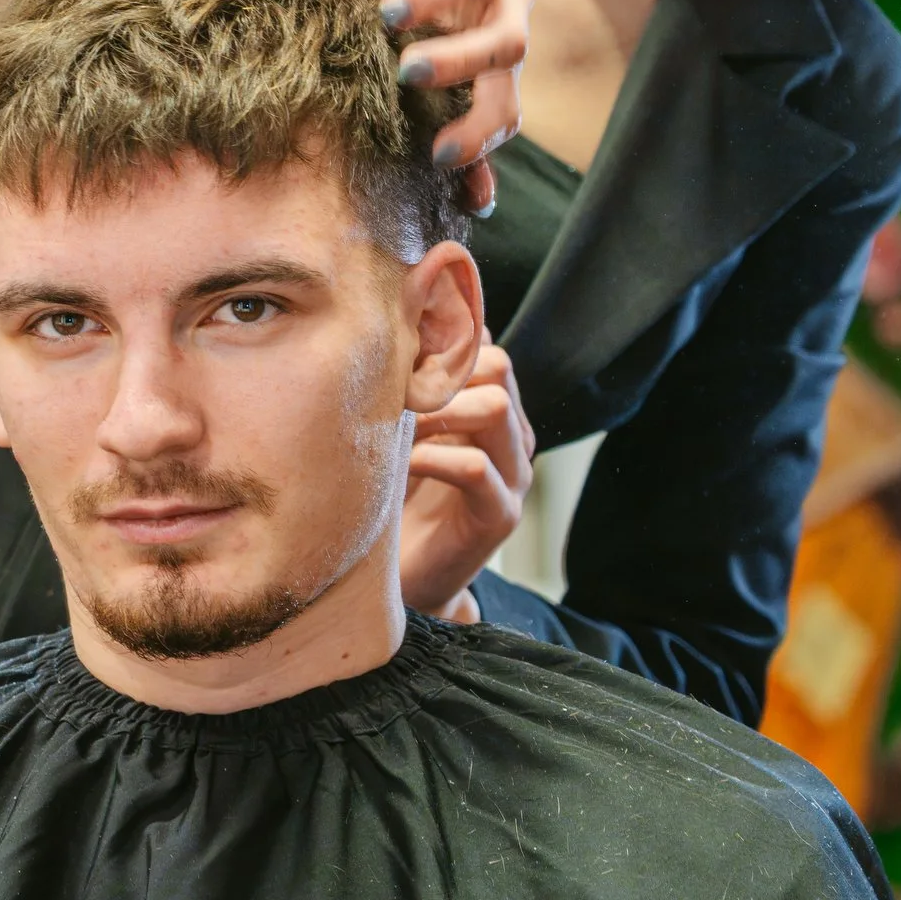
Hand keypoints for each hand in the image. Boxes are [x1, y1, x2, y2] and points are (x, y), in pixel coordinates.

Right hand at [347, 0, 526, 214]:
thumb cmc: (395, 10)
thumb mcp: (416, 69)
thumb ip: (447, 126)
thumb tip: (477, 204)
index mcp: (498, 48)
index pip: (508, 101)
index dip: (480, 134)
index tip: (434, 154)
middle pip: (512, 38)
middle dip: (462, 63)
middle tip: (409, 73)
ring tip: (390, 14)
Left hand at [400, 337, 535, 622]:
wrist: (404, 577)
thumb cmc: (394, 495)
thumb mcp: (397, 430)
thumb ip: (406, 387)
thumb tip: (387, 322)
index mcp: (492, 406)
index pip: (484, 345)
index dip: (436, 344)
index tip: (386, 355)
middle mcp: (511, 434)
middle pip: (497, 365)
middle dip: (439, 374)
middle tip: (391, 393)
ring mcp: (514, 474)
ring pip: (495, 406)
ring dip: (436, 411)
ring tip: (396, 430)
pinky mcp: (501, 515)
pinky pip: (476, 467)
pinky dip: (433, 457)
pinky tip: (403, 465)